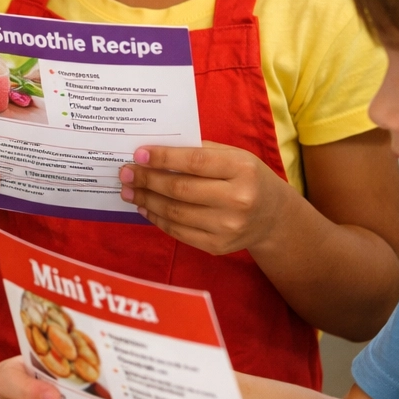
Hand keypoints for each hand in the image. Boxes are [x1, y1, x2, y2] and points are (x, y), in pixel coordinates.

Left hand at [120, 142, 293, 254]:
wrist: (274, 217)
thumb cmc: (247, 178)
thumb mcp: (234, 156)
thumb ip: (200, 151)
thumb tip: (154, 151)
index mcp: (242, 169)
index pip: (194, 162)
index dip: (163, 159)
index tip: (138, 154)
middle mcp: (238, 200)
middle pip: (180, 190)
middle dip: (147, 180)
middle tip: (125, 173)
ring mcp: (228, 227)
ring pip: (175, 212)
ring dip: (146, 200)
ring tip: (128, 190)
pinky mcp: (218, 246)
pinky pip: (178, 231)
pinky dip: (157, 218)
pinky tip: (144, 207)